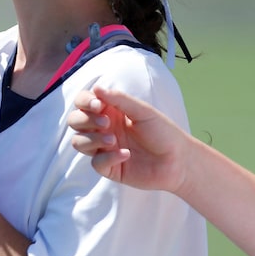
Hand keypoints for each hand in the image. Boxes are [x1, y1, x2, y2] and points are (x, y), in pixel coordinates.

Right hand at [68, 85, 186, 192]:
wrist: (178, 161)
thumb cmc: (163, 132)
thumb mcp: (143, 111)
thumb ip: (119, 99)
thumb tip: (96, 88)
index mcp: (110, 111)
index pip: (83, 102)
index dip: (84, 102)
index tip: (98, 105)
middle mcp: (104, 128)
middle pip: (75, 121)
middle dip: (85, 120)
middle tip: (106, 123)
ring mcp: (104, 148)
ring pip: (79, 142)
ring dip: (91, 139)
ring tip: (113, 140)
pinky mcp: (109, 167)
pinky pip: (95, 162)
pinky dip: (107, 158)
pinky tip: (126, 155)